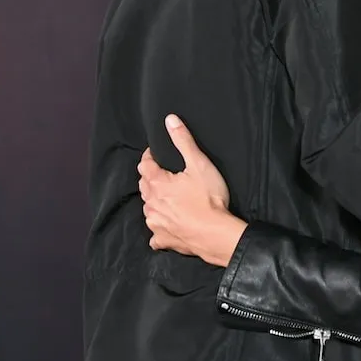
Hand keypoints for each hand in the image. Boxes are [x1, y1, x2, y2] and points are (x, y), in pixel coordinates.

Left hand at [137, 114, 246, 267]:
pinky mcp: (163, 239)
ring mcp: (155, 223)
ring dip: (154, 201)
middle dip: (151, 177)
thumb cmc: (208, 199)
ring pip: (148, 208)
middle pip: (144, 186)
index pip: (145, 165)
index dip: (149, 156)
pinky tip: (167, 225)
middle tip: (164, 173)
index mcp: (157, 184)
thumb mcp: (199, 164)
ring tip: (168, 197)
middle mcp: (151, 204)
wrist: (215, 234)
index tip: (155, 153)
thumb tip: (169, 120)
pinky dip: (159, 227)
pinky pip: (155, 233)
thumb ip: (183, 140)